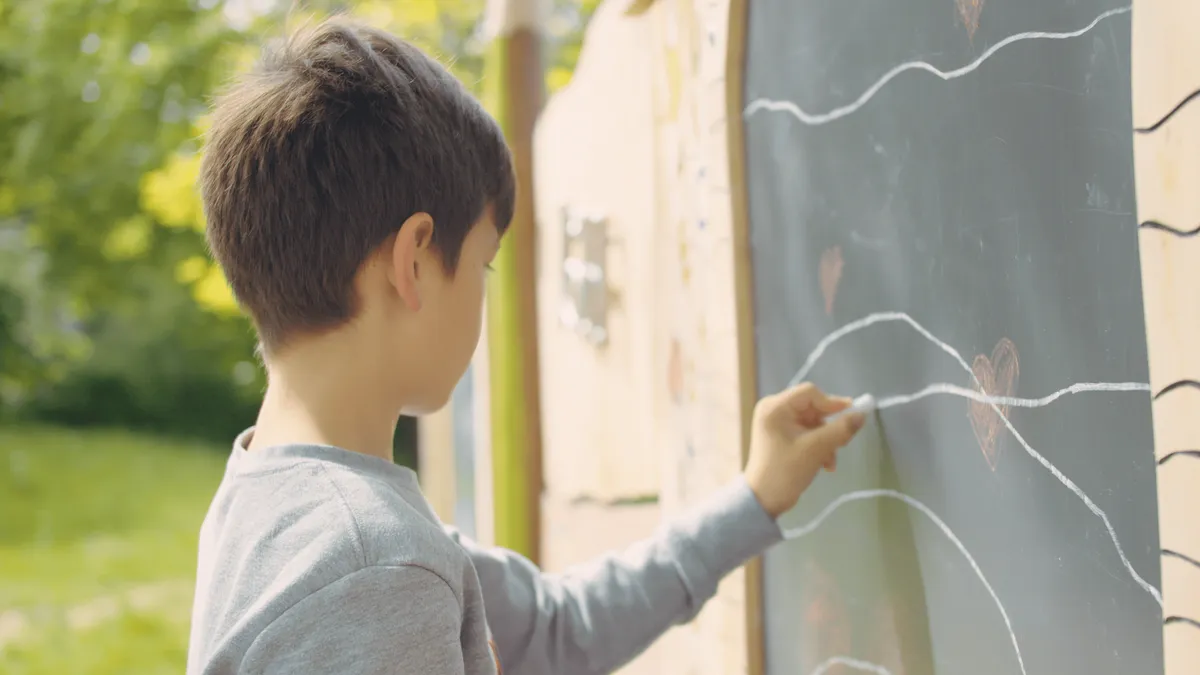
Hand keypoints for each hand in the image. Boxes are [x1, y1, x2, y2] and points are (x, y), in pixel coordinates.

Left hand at [743, 383, 866, 518]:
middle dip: (829, 428)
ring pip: (814, 424)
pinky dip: (819, 446)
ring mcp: (778, 425)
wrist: (764, 500)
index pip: (810, 393)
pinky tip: (825, 464)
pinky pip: (808, 434)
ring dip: (826, 441)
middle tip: (843, 443)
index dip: (832, 402)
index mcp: (775, 407)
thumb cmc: (786, 470)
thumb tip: (862, 414)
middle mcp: (774, 410)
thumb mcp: (816, 449)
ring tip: (831, 461)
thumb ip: (841, 430)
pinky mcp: (783, 438)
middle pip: (813, 408)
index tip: (852, 415)